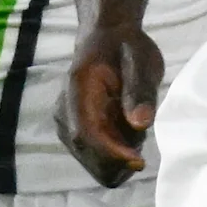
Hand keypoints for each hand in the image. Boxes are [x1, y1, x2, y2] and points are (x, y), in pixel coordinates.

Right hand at [55, 22, 162, 188]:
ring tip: (133, 125)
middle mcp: (65, 114)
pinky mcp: (76, 136)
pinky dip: (118, 155)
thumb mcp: (141, 61)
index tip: (140, 161)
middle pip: (89, 159)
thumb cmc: (126, 49)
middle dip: (120, 160)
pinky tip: (127, 131)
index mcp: (77, 92)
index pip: (86, 135)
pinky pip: (99, 161)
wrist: (107, 41)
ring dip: (121, 157)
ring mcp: (68, 127)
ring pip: (96, 166)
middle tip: (142, 135)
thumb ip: (140, 91)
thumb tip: (141, 123)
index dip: (111, 154)